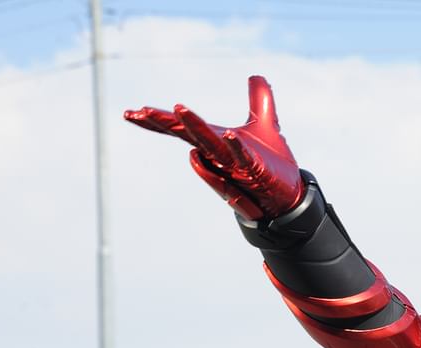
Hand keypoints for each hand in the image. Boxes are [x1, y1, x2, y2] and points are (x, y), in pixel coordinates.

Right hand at [124, 76, 303, 220]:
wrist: (288, 197)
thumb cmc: (270, 165)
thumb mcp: (266, 125)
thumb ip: (259, 101)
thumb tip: (256, 76)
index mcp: (217, 142)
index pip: (182, 130)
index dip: (159, 121)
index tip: (132, 112)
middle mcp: (219, 154)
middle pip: (188, 135)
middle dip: (166, 123)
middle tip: (141, 111)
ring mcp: (235, 164)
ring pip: (209, 145)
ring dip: (194, 128)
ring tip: (177, 108)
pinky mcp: (255, 171)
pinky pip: (242, 158)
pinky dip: (234, 146)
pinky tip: (228, 133)